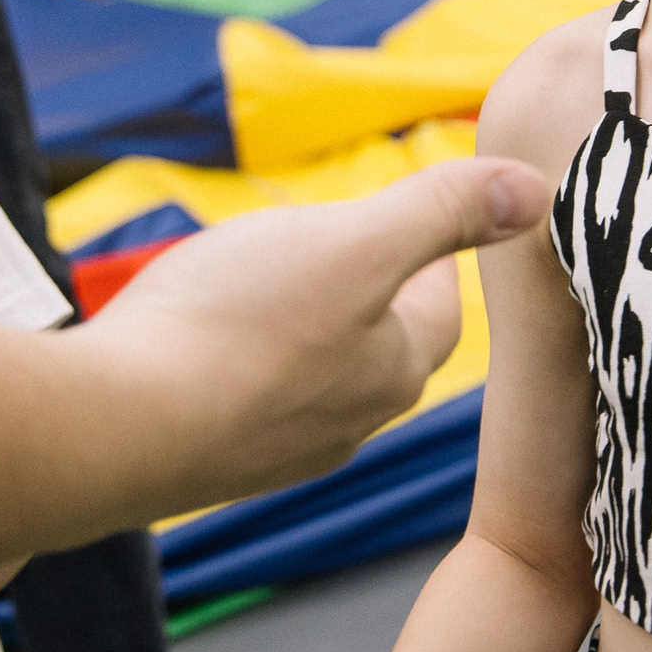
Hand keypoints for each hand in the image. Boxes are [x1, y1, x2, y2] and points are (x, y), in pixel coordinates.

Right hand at [74, 157, 547, 503]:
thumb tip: (537, 189)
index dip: (432, 262)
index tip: (421, 227)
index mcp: (394, 370)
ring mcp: (272, 452)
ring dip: (295, 332)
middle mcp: (345, 423)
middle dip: (365, 297)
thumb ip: (442, 210)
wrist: (115, 429)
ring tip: (266, 285)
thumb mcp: (354, 242)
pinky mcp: (205, 462)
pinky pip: (238, 402)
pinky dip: (232, 364)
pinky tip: (197, 341)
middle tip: (345, 248)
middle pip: (376, 350)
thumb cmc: (235, 326)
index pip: (439, 314)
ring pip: (305, 379)